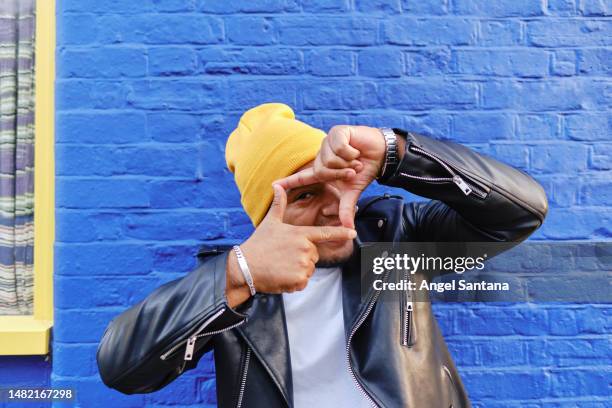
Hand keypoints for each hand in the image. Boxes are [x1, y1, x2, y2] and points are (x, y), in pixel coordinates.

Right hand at [226, 184, 356, 306]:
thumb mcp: (270, 223)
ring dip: (297, 271)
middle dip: (301, 257)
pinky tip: (280, 276)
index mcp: (301, 234)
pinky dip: (293, 283)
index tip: (353, 232)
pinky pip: (302, 282)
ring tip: (280, 266)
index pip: (325, 233)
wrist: (244, 267)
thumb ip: (278, 205)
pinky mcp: (299, 280)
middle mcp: (305, 249)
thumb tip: (277, 186)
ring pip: (308, 270)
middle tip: (283, 256)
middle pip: (313, 255)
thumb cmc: (258, 244)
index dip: (341, 232)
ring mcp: (303, 265)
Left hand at [275, 125, 385, 228]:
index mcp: (323, 170)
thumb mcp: (353, 191)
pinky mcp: (336, 132)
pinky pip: (339, 147)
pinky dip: (351, 152)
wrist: (381, 154)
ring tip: (356, 160)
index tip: (274, 186)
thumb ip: (346, 208)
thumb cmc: (364, 170)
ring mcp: (327, 143)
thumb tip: (349, 228)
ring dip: (347, 163)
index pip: (303, 177)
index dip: (289, 182)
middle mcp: (322, 156)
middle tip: (353, 171)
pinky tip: (356, 150)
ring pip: (329, 159)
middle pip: (321, 170)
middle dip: (341, 174)